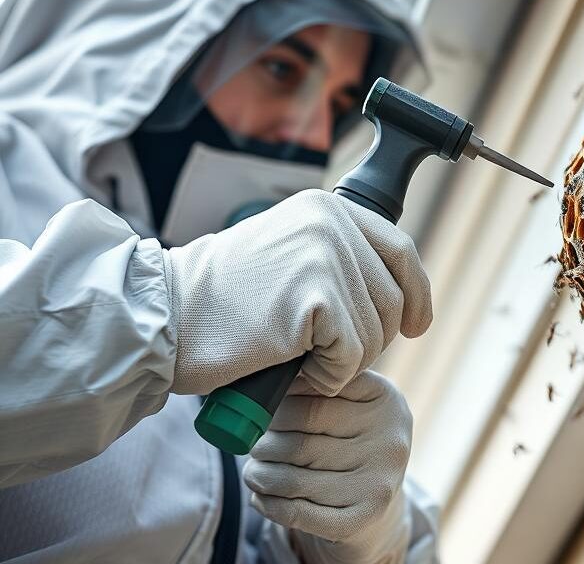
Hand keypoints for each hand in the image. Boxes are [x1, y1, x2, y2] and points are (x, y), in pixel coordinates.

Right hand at [162, 189, 431, 394]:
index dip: (417, 293)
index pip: (401, 250)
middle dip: (372, 339)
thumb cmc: (222, 304)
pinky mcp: (315, 297)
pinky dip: (331, 376)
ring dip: (345, 361)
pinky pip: (354, 355)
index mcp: (327, 208)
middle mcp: (331, 223)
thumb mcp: (290, 258)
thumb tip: (397, 292)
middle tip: (329, 354)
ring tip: (302, 358)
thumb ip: (338, 259)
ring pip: (377, 332)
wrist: (165, 318)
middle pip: (394, 298)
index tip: (417, 325)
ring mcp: (325, 256)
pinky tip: (299, 370)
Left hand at [244, 372, 413, 561]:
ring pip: (294, 479)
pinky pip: (299, 513)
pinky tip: (261, 497)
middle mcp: (388, 441)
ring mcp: (377, 483)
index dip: (281, 402)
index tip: (262, 407)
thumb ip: (319, 385)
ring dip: (260, 476)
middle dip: (266, 444)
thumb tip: (267, 382)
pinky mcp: (361, 519)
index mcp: (385, 400)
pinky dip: (271, 505)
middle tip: (253, 446)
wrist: (378, 496)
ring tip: (253, 471)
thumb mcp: (351, 401)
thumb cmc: (352, 438)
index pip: (317, 396)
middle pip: (302, 441)